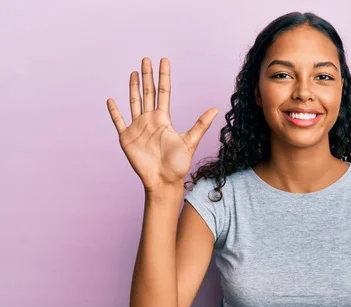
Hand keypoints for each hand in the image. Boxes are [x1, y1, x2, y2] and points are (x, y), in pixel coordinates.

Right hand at [107, 58, 218, 192]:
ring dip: (133, 88)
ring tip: (133, 72)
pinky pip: (119, 121)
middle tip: (146, 59)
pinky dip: (114, 112)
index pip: (163, 92)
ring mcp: (137, 128)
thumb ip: (200, 124)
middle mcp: (150, 120)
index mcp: (164, 119)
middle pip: (147, 93)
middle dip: (147, 76)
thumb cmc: (178, 165)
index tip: (164, 61)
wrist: (164, 181)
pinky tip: (111, 100)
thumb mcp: (190, 141)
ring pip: (134, 102)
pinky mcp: (127, 138)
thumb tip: (216, 109)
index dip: (164, 76)